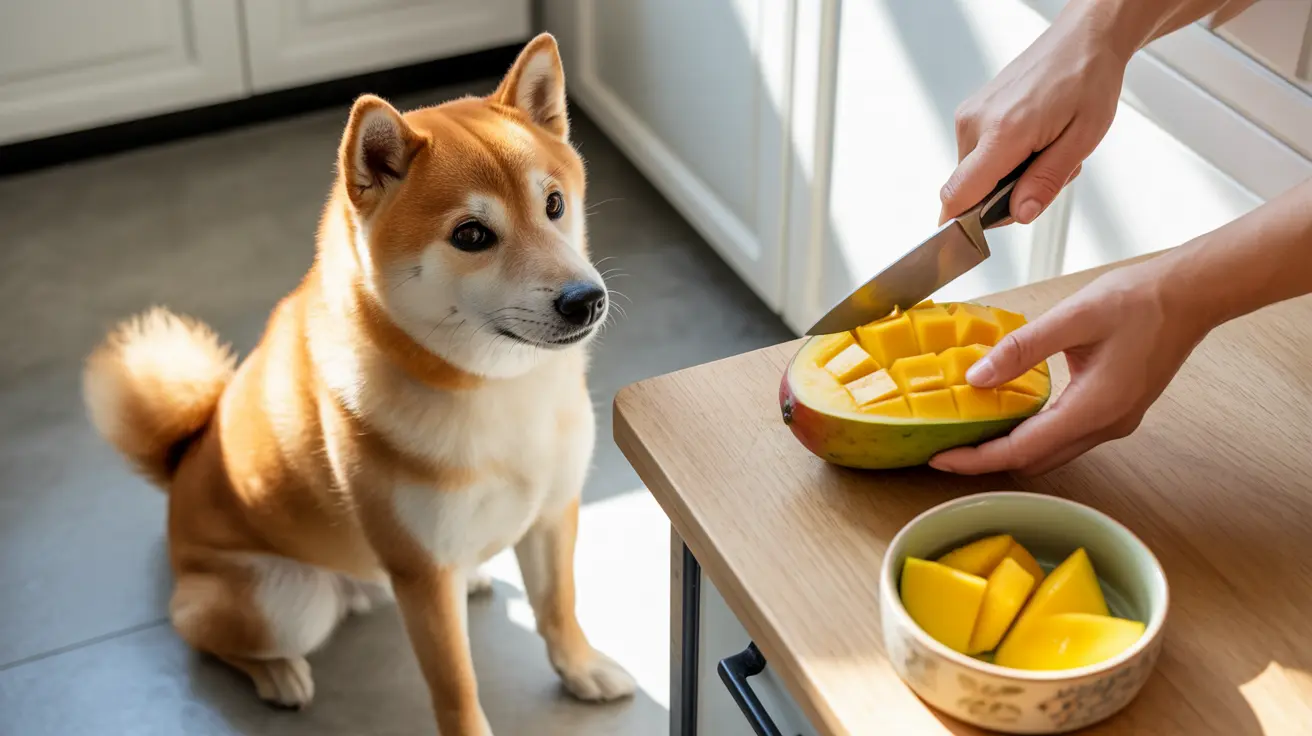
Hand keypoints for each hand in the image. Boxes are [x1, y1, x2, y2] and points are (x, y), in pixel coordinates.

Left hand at [928, 257, 1210, 475]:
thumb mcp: (1073, 317)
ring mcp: (1114, 422)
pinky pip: (1065, 436)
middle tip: (945, 445)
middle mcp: (1106, 425)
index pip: (1023, 450)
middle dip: (987, 460)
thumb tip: (976, 377)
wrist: (1190, 295)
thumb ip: (1022, 350)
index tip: (940, 459)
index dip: (977, 460)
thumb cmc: (1139, 300)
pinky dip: (1032, 434)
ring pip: (1050, 453)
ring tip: (969, 432)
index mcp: (1096, 407)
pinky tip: (1008, 414)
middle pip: (1034, 461)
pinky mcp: (1115, 412)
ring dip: (1010, 449)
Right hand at [939, 2, 1128, 224]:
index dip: (963, 224)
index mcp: (1003, 132)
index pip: (958, 194)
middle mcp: (976, 123)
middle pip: (970, 191)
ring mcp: (969, 116)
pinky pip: (978, 156)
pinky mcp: (971, 113)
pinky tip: (1031, 141)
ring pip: (975, 175)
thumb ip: (1046, 181)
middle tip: (1047, 172)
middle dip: (1006, 197)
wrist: (1081, 41)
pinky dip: (1003, 160)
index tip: (980, 233)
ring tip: (1044, 151)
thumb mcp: (1081, 140)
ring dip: (1008, 178)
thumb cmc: (1086, 81)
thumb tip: (1020, 214)